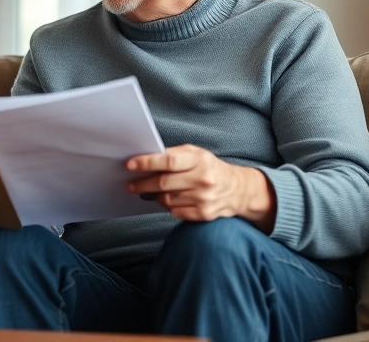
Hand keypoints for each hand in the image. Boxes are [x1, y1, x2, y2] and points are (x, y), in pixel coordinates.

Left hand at [126, 144, 276, 231]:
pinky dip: (168, 207)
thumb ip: (173, 155)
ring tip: (147, 192)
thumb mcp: (196, 154)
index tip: (130, 165)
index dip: (147, 163)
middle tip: (130, 184)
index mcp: (200, 160)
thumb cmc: (210, 168)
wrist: (238, 189)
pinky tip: (166, 200)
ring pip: (167, 200)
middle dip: (143, 184)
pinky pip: (175, 212)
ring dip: (154, 196)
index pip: (169, 160)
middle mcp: (203, 179)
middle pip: (164, 183)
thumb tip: (144, 161)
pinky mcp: (204, 214)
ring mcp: (204, 198)